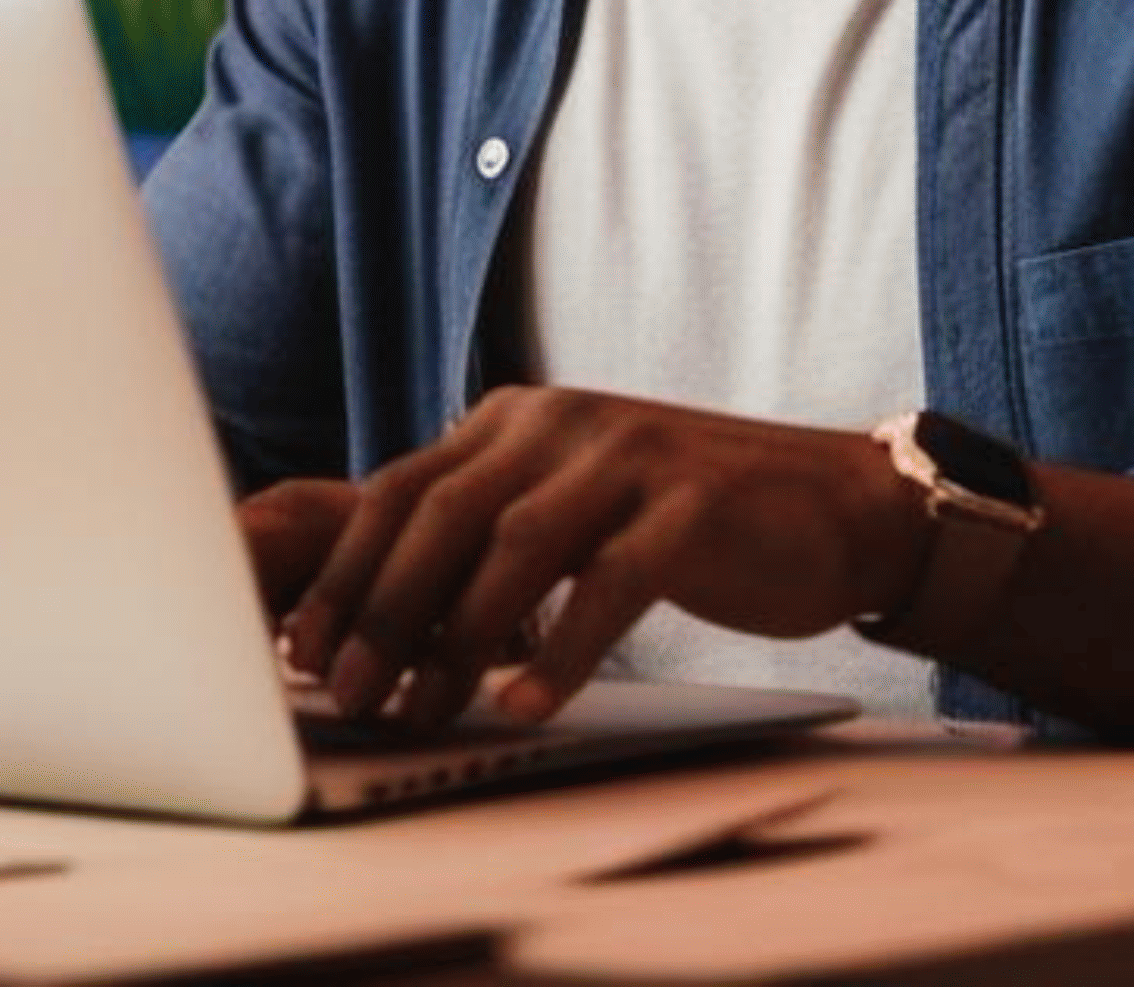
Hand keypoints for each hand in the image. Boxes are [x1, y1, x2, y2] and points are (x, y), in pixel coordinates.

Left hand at [278, 387, 916, 731]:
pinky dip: (564, 650)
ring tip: (423, 713)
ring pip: (517, 546)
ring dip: (457, 639)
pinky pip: (611, 582)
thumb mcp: (570, 513)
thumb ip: (485, 541)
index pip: (401, 491)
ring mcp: (631, 455)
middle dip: (380, 611)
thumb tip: (376, 629)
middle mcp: (563, 420)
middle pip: (441, 514)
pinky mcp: (695, 502)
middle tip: (346, 694)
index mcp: (516, 420)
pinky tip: (529, 706)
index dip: (343, 573)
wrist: (836, 506)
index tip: (298, 652)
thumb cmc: (683, 528)